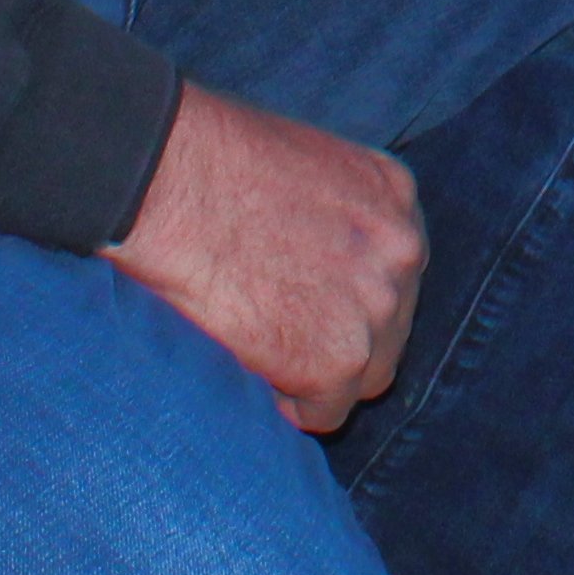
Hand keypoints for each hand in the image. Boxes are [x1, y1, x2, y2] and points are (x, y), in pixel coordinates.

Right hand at [102, 84, 425, 431]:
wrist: (172, 183)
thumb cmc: (212, 162)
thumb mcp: (303, 163)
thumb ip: (332, 212)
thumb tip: (319, 253)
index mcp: (393, 193)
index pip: (396, 268)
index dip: (353, 292)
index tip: (317, 302)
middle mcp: (401, 250)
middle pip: (391, 326)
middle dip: (347, 335)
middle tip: (291, 336)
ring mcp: (376, 307)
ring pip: (367, 374)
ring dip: (323, 373)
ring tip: (270, 359)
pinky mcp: (337, 360)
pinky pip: (325, 412)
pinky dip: (294, 406)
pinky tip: (260, 378)